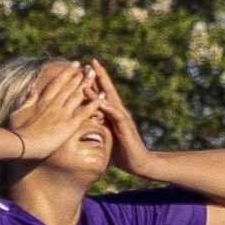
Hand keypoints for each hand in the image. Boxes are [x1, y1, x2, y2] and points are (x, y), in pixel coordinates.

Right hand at [7, 62, 103, 163]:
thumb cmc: (18, 131)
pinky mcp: (69, 125)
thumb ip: (28, 100)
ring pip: (77, 95)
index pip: (57, 83)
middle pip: (69, 86)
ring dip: (86, 84)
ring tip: (94, 75)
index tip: (73, 64)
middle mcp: (54, 104)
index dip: (66, 73)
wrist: (22, 143)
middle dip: (79, 76)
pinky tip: (102, 97)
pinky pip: (84, 112)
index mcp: (42, 101)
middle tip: (88, 68)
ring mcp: (62, 113)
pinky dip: (94, 104)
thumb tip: (32, 88)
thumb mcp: (18, 112)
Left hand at [87, 58, 152, 177]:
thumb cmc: (121, 151)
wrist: (139, 163)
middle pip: (108, 90)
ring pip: (110, 99)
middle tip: (91, 61)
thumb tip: (85, 122)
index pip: (103, 94)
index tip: (85, 68)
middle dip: (100, 75)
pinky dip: (108, 108)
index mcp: (113, 113)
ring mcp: (123, 118)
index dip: (95, 81)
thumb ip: (98, 125)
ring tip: (92, 77)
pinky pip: (116, 116)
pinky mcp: (126, 128)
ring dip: (102, 87)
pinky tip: (101, 102)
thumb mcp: (106, 135)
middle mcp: (119, 112)